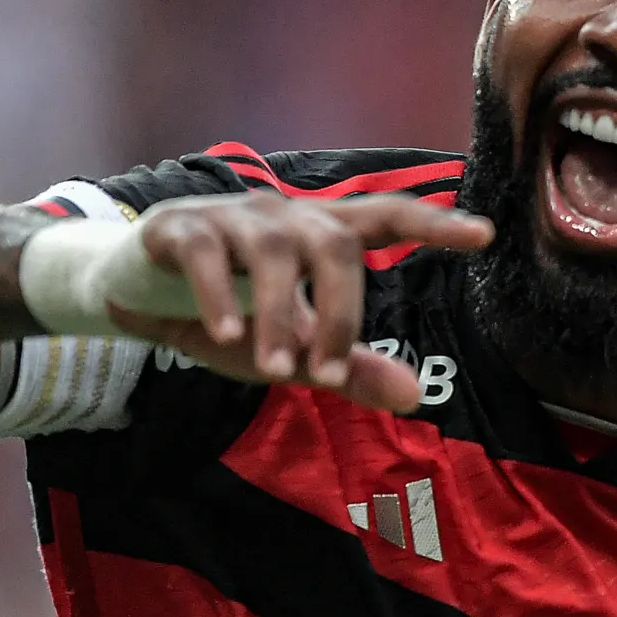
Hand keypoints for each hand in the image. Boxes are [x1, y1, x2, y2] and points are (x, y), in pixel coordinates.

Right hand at [104, 193, 490, 413]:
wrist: (133, 294)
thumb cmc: (230, 315)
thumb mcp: (293, 350)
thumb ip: (350, 368)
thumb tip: (416, 398)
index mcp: (320, 237)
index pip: (387, 218)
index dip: (433, 224)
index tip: (483, 235)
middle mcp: (285, 217)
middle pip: (335, 244)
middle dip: (340, 314)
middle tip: (325, 374)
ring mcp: (233, 217)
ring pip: (276, 254)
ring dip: (281, 317)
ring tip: (276, 369)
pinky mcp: (181, 228)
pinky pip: (208, 254)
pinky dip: (220, 298)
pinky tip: (226, 337)